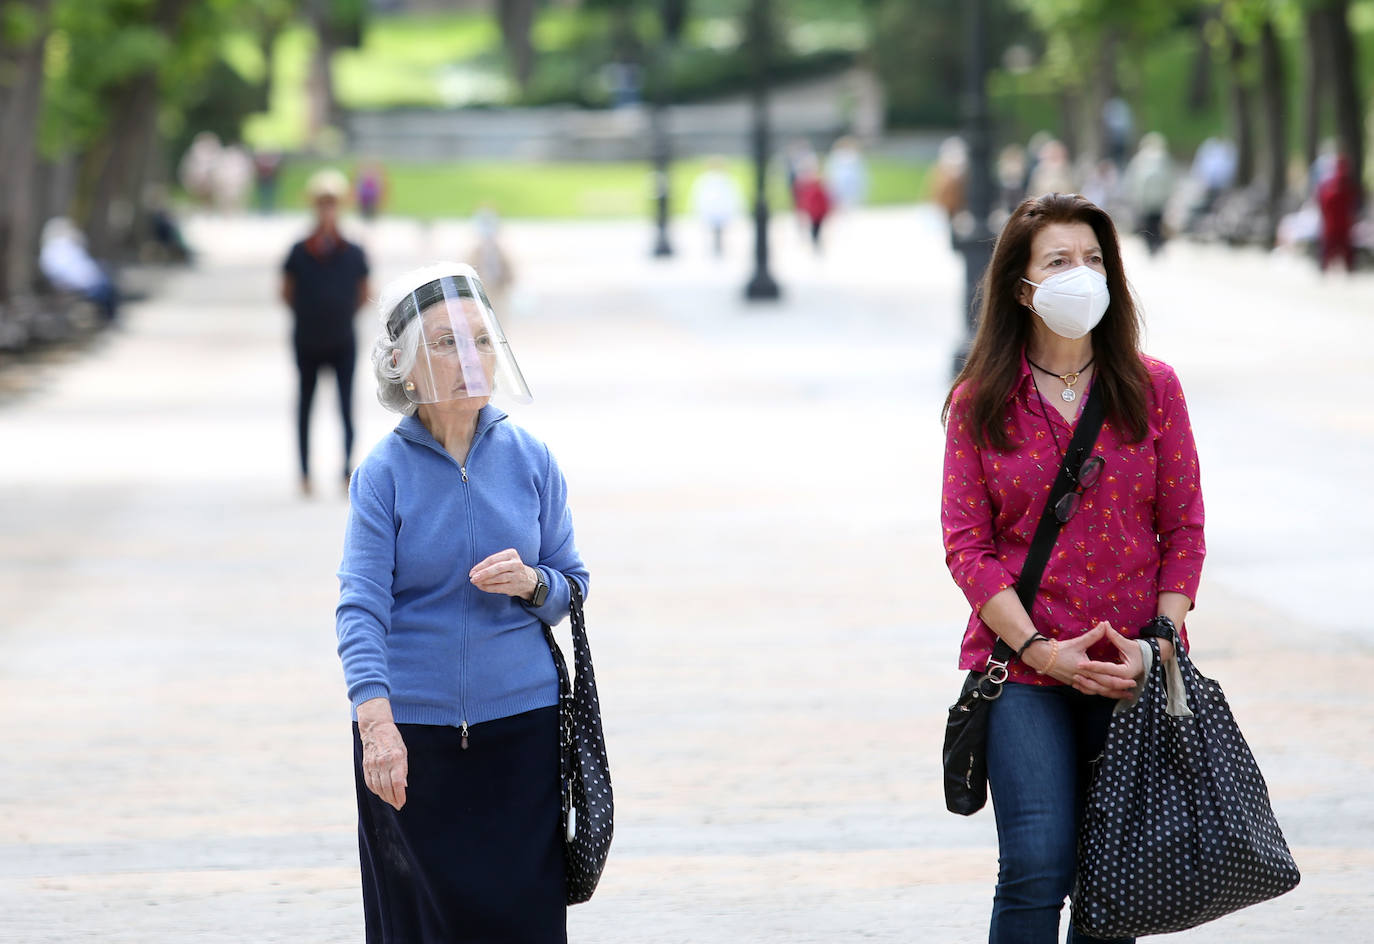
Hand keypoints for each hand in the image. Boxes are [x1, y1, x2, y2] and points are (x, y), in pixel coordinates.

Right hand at [357, 698, 407, 809]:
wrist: (375, 729)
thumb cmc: (393, 740)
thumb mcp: (403, 752)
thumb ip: (403, 769)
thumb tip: (403, 786)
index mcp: (395, 758)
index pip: (397, 783)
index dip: (400, 795)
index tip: (402, 802)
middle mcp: (383, 763)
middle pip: (387, 787)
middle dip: (393, 799)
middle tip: (398, 805)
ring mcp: (372, 765)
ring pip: (378, 787)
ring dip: (384, 797)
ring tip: (391, 801)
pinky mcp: (366, 766)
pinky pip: (370, 782)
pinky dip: (375, 790)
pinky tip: (381, 793)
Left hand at [470, 548, 538, 599]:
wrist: (529, 580)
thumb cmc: (511, 568)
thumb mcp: (505, 560)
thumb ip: (492, 563)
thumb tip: (475, 572)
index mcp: (511, 554)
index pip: (493, 559)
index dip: (481, 566)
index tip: (472, 572)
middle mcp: (516, 564)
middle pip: (496, 568)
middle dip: (483, 573)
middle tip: (472, 578)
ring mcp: (516, 576)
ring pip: (498, 578)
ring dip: (484, 581)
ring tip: (476, 583)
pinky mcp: (515, 586)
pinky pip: (499, 587)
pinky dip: (488, 588)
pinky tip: (482, 587)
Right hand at [1023, 622, 1138, 699]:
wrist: (1041, 657)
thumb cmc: (1059, 649)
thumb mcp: (1078, 642)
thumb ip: (1093, 635)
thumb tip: (1105, 624)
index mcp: (1086, 669)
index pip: (1107, 678)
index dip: (1121, 681)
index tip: (1132, 682)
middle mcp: (1083, 678)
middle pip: (1104, 688)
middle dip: (1118, 691)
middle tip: (1131, 693)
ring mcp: (1077, 682)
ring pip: (1096, 692)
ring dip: (1109, 695)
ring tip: (1121, 696)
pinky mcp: (1072, 683)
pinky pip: (1086, 691)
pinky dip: (1096, 693)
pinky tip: (1102, 694)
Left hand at [1071, 624, 1145, 698]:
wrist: (1148, 660)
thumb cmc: (1139, 651)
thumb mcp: (1127, 644)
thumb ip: (1114, 636)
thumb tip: (1104, 623)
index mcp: (1126, 671)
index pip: (1106, 668)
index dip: (1092, 666)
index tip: (1079, 663)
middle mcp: (1123, 680)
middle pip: (1103, 682)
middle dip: (1088, 678)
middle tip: (1074, 672)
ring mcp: (1119, 685)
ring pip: (1101, 689)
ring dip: (1087, 685)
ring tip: (1074, 680)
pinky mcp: (1115, 685)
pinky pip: (1101, 690)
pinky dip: (1090, 689)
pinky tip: (1079, 686)